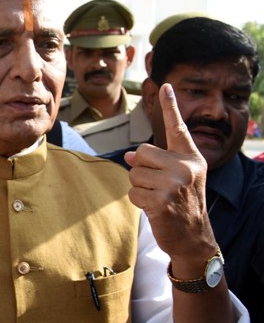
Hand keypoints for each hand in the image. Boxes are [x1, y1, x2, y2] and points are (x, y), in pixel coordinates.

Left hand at [124, 84, 216, 269]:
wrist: (193, 236)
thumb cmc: (181, 204)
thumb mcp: (176, 179)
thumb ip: (156, 163)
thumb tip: (129, 156)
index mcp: (191, 157)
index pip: (177, 128)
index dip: (170, 107)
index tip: (165, 85)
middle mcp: (186, 166)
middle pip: (142, 153)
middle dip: (141, 170)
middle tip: (158, 187)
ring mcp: (175, 183)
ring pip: (134, 173)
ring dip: (139, 188)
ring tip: (158, 198)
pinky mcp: (162, 200)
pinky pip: (133, 192)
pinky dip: (138, 201)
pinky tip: (154, 208)